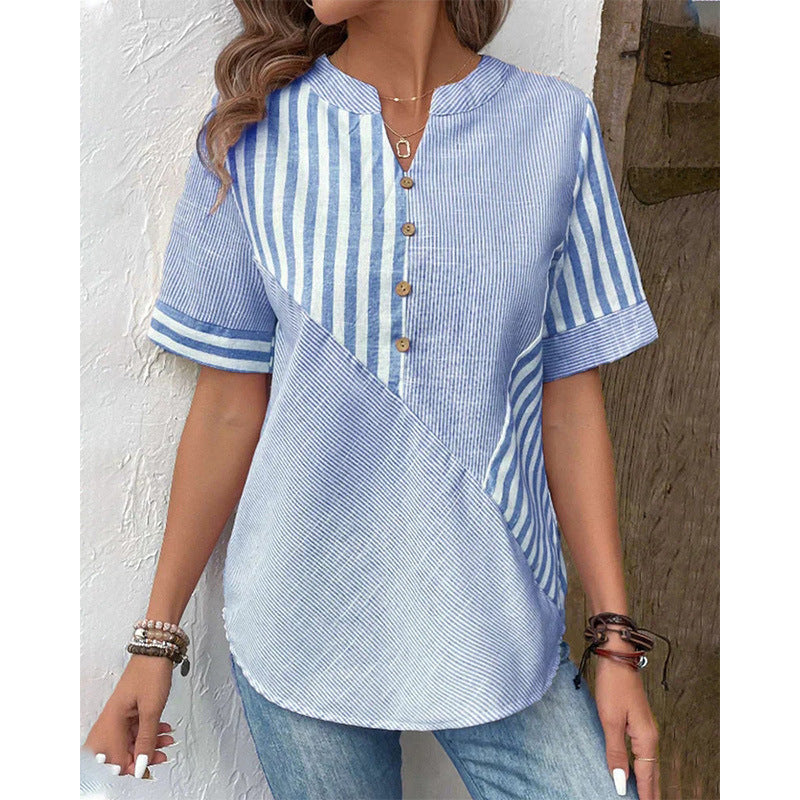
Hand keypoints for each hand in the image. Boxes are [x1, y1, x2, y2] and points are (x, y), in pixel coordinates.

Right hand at [83, 654, 175, 778]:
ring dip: (149, 744)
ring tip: (167, 742)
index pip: (114, 758)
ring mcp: (121, 714)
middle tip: (160, 756)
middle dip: (141, 756)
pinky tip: (163, 731)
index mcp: (111, 720)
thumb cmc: (151, 672)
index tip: (148, 767)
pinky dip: (150, 732)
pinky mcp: (131, 709)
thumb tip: (141, 765)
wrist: (157, 649)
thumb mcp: (152, 709)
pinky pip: (137, 729)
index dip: (132, 766)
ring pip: (131, 740)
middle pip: (121, 751)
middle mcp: (112, 719)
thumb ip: (147, 739)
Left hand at [594, 644, 660, 798]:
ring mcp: (646, 729)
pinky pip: (642, 752)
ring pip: (648, 763)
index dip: (646, 796)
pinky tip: (635, 771)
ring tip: (643, 796)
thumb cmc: (613, 684)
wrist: (617, 656)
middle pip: (652, 773)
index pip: (647, 777)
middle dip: (651, 792)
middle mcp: (650, 736)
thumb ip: (615, 752)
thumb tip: (621, 782)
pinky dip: (641, 767)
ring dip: (647, 781)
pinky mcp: (638, 722)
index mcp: (646, 738)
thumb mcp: (610, 720)